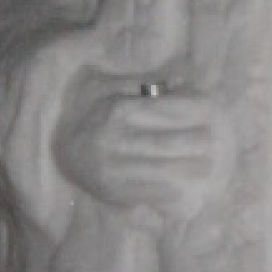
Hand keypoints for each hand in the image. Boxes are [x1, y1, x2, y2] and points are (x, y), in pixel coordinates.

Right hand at [56, 77, 232, 221]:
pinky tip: (186, 190)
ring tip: (207, 165)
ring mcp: (113, 168)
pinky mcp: (112, 190)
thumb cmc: (91, 113)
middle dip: (194, 144)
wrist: (58, 150)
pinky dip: (170, 193)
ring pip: (160, 170)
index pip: (163, 111)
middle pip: (166, 143)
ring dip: (188, 169)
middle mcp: (114, 140)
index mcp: (117, 111)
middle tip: (213, 142)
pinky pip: (148, 193)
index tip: (209, 111)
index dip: (190, 112)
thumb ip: (141, 82)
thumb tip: (179, 78)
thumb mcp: (107, 88)